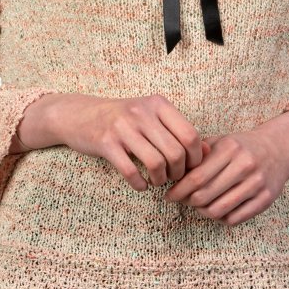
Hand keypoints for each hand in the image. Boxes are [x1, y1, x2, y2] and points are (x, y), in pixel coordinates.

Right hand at [46, 92, 206, 192]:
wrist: (81, 114)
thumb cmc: (124, 119)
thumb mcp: (152, 117)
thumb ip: (179, 131)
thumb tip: (208, 151)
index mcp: (158, 104)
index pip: (190, 135)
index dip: (195, 158)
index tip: (189, 168)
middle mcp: (142, 112)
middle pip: (175, 152)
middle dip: (178, 172)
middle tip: (172, 177)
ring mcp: (123, 127)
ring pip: (156, 163)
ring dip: (160, 180)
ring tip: (157, 181)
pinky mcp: (106, 143)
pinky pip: (131, 172)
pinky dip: (140, 185)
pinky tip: (141, 185)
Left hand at [163, 112, 288, 226]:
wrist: (279, 149)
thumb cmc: (243, 146)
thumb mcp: (222, 141)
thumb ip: (200, 153)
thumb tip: (175, 171)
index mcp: (230, 149)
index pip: (197, 177)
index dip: (179, 190)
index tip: (169, 195)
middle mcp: (245, 165)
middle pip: (205, 195)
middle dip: (188, 202)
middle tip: (182, 201)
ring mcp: (257, 184)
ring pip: (219, 210)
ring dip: (203, 212)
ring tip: (199, 206)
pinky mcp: (266, 199)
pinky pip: (235, 219)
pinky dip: (221, 218)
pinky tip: (217, 210)